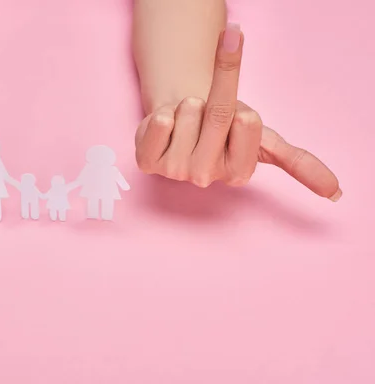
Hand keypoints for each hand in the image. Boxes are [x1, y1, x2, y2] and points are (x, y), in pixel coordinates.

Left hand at [135, 25, 340, 200]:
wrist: (184, 118)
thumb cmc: (224, 128)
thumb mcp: (264, 139)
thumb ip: (298, 163)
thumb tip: (337, 193)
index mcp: (238, 173)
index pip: (246, 122)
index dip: (240, 109)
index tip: (236, 117)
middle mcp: (206, 177)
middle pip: (217, 113)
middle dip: (214, 98)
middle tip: (207, 111)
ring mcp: (174, 172)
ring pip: (186, 113)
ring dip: (187, 106)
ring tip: (187, 121)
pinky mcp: (147, 162)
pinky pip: (158, 124)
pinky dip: (162, 115)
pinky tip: (166, 126)